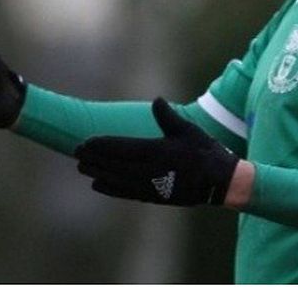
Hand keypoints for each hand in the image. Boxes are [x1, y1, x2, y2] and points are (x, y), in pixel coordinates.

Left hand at [74, 97, 239, 205]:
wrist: (221, 182)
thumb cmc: (205, 151)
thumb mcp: (187, 130)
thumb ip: (168, 117)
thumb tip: (157, 100)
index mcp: (157, 151)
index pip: (122, 148)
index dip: (101, 145)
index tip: (85, 142)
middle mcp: (151, 170)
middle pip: (115, 164)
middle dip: (94, 158)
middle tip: (76, 153)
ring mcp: (152, 186)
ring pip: (118, 179)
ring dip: (98, 173)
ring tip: (82, 168)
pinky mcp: (155, 197)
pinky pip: (127, 193)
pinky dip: (111, 189)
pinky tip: (98, 185)